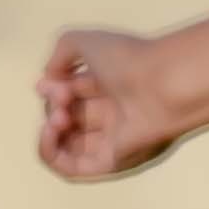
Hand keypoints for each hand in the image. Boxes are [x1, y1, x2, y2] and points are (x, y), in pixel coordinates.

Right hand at [36, 28, 191, 182]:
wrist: (162, 83)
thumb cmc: (130, 59)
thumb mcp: (86, 41)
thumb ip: (59, 53)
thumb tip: (46, 80)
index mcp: (109, 86)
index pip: (69, 93)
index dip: (51, 89)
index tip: (48, 82)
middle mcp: (109, 113)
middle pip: (65, 117)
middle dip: (52, 106)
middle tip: (62, 96)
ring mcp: (110, 140)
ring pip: (64, 144)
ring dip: (49, 130)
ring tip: (59, 116)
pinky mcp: (111, 162)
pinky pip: (71, 168)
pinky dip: (51, 152)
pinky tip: (50, 131)